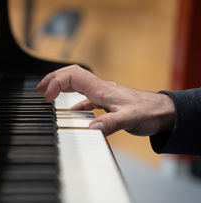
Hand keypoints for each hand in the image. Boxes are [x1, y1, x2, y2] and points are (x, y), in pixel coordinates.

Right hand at [36, 65, 174, 135]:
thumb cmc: (149, 113)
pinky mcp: (106, 102)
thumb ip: (110, 123)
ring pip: (76, 83)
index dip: (55, 83)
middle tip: (39, 90)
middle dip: (52, 79)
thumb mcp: (129, 119)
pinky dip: (73, 101)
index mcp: (101, 89)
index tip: (46, 97)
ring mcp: (103, 94)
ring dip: (60, 86)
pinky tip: (70, 111)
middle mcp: (100, 88)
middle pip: (71, 74)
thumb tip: (90, 128)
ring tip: (47, 94)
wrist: (164, 112)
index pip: (72, 76)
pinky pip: (85, 97)